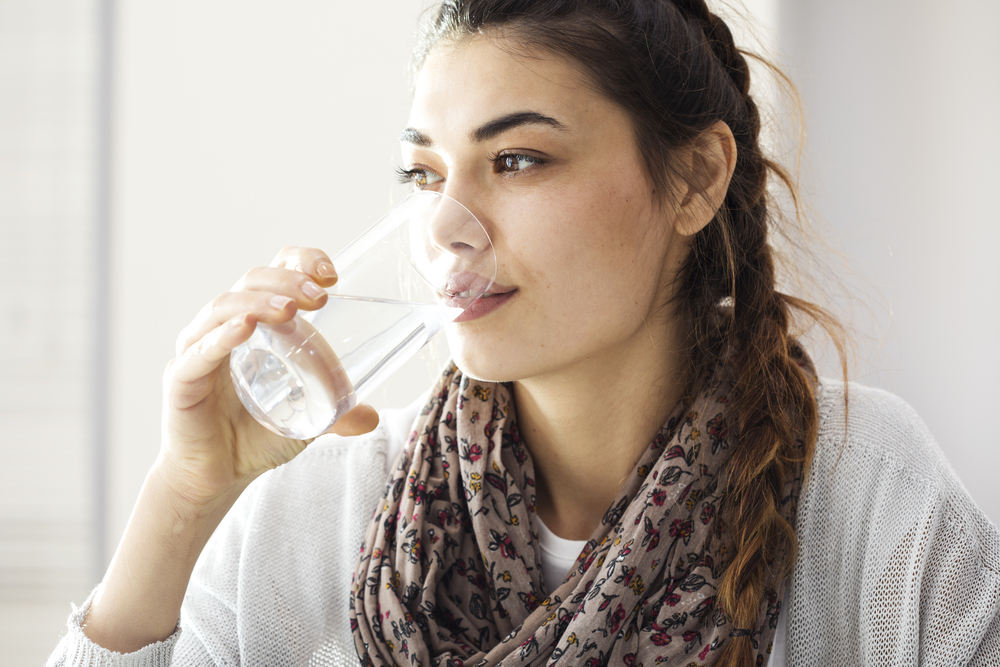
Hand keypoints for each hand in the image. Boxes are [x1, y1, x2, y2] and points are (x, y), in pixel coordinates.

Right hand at [158, 246, 378, 506]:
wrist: (216, 476)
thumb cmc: (254, 436)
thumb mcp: (308, 420)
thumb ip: (339, 415)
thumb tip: (372, 417)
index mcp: (256, 323)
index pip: (273, 273)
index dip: (300, 262)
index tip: (331, 274)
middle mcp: (224, 327)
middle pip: (250, 282)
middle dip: (287, 281)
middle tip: (319, 296)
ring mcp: (199, 349)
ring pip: (223, 308)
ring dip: (258, 301)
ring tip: (288, 308)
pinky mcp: (181, 379)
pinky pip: (199, 352)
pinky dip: (221, 336)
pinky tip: (244, 327)